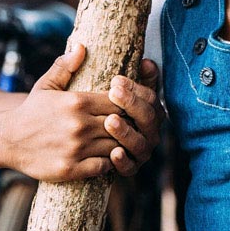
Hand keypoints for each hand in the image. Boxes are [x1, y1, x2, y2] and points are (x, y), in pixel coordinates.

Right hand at [0, 45, 157, 181]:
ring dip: (119, 144)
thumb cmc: (31, 111)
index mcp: (77, 102)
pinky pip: (103, 167)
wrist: (7, 140)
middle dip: (127, 125)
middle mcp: (79, 125)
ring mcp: (76, 148)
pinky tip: (106, 157)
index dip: (126, 105)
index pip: (118, 101)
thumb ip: (65, 66)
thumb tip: (81, 46)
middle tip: (130, 127)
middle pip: (121, 124)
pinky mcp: (72, 169)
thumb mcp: (46, 85)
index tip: (125, 108)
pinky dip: (108, 163)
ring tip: (120, 142)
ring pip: (115, 146)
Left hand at [104, 58, 161, 175]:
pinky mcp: (129, 168)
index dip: (135, 88)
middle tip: (113, 92)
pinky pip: (130, 167)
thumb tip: (146, 62)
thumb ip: (128, 80)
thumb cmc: (96, 112)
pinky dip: (124, 161)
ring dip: (126, 132)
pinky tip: (114, 153)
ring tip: (110, 121)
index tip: (115, 80)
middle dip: (131, 104)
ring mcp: (141, 151)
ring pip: (139, 143)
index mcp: (148, 109)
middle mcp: (149, 130)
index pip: (149, 97)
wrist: (80, 143)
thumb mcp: (108, 94)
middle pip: (148, 117)